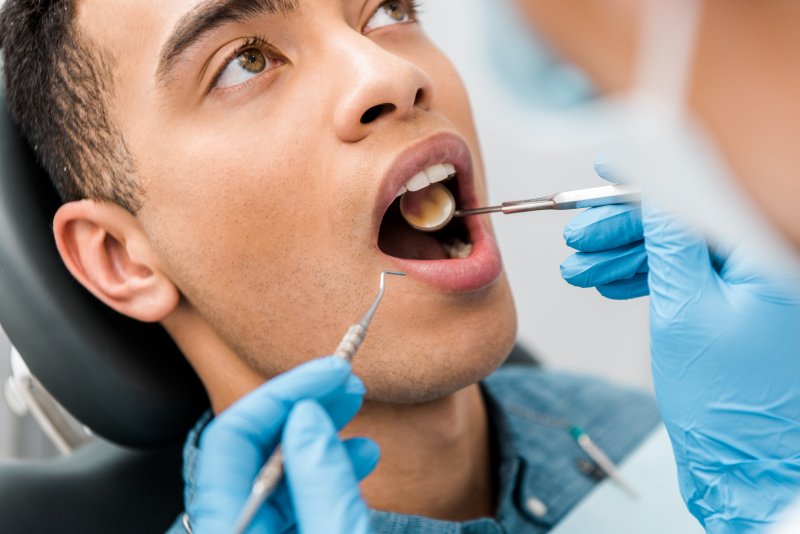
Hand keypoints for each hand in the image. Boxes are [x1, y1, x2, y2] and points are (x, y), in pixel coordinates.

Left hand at [188, 357, 376, 533]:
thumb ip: (322, 485)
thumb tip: (308, 416)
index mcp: (228, 528)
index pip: (232, 436)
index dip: (284, 392)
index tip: (331, 372)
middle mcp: (232, 528)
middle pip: (251, 449)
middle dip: (302, 405)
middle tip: (344, 380)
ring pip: (273, 472)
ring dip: (317, 433)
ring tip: (353, 409)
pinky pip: (291, 500)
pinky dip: (324, 472)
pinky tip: (358, 456)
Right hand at [561, 165, 799, 531]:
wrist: (736, 460)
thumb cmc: (724, 399)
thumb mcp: (684, 308)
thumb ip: (670, 241)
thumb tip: (655, 189)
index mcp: (768, 257)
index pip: (702, 198)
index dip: (649, 182)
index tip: (609, 168)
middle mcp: (765, 265)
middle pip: (685, 223)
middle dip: (625, 230)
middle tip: (579, 237)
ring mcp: (748, 287)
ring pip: (678, 251)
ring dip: (625, 257)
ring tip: (580, 270)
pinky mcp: (731, 305)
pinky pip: (683, 277)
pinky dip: (644, 278)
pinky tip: (610, 282)